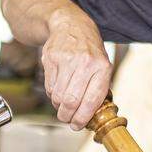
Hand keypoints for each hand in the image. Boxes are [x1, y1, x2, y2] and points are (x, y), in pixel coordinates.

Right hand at [41, 10, 111, 129]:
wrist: (70, 25)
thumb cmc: (89, 51)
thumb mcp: (102, 66)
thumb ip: (98, 89)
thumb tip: (89, 118)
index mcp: (102, 67)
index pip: (91, 100)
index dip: (82, 118)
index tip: (77, 125)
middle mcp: (85, 63)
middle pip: (71, 101)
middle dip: (67, 116)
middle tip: (66, 119)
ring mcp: (66, 59)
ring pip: (58, 96)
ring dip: (58, 106)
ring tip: (63, 103)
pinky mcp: (51, 59)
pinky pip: (49, 87)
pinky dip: (52, 93)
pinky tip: (58, 88)